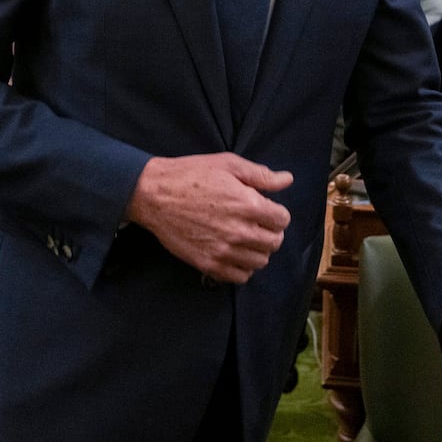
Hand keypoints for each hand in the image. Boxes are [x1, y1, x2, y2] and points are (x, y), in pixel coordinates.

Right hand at [124, 154, 291, 283]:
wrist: (153, 195)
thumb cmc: (190, 175)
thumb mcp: (228, 165)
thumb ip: (261, 175)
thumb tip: (287, 179)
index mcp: (248, 204)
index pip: (282, 220)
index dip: (276, 213)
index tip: (265, 210)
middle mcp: (239, 231)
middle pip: (274, 242)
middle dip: (270, 232)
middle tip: (256, 223)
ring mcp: (224, 250)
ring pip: (260, 261)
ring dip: (257, 250)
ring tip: (244, 238)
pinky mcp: (209, 264)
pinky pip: (241, 277)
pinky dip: (242, 267)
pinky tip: (234, 253)